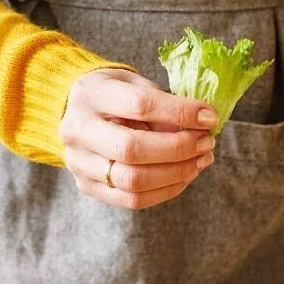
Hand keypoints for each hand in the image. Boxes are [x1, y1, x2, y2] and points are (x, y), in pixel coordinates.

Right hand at [60, 67, 215, 208]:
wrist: (74, 111)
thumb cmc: (113, 93)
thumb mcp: (134, 83)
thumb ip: (162, 102)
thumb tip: (201, 124)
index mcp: (90, 94)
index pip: (140, 105)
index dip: (180, 112)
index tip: (209, 116)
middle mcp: (78, 130)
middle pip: (132, 149)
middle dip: (179, 148)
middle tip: (207, 142)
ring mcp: (78, 162)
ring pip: (133, 181)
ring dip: (176, 173)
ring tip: (201, 160)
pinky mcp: (86, 186)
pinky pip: (131, 200)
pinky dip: (166, 190)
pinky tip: (185, 176)